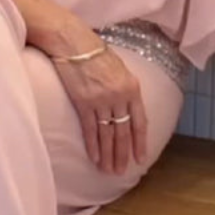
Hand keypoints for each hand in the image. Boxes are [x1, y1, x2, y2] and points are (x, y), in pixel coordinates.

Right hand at [52, 44, 147, 175]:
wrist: (73, 42)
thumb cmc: (94, 51)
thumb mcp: (119, 68)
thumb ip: (124, 89)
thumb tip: (126, 108)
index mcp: (132, 87)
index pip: (140, 122)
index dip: (140, 142)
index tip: (140, 158)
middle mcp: (119, 96)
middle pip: (123, 132)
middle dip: (123, 154)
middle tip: (121, 172)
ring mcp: (101, 100)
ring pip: (108, 135)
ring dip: (108, 155)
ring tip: (109, 171)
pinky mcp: (83, 103)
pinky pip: (91, 129)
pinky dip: (93, 146)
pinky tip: (95, 158)